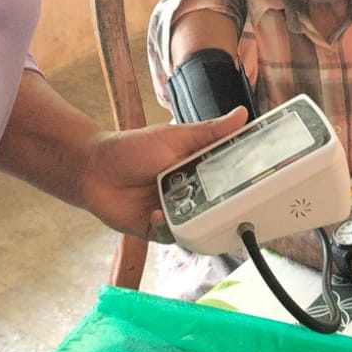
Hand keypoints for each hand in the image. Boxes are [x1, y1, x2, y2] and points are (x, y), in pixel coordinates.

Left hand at [78, 108, 247, 240]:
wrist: (93, 170)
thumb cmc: (131, 148)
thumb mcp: (174, 137)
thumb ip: (209, 131)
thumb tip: (242, 114)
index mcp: (199, 168)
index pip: (229, 179)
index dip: (244, 182)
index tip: (259, 182)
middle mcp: (191, 193)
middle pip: (219, 206)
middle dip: (223, 207)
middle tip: (226, 203)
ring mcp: (175, 213)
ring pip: (199, 225)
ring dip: (194, 218)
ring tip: (187, 207)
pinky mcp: (158, 230)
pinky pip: (174, 236)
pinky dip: (168, 227)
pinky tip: (156, 213)